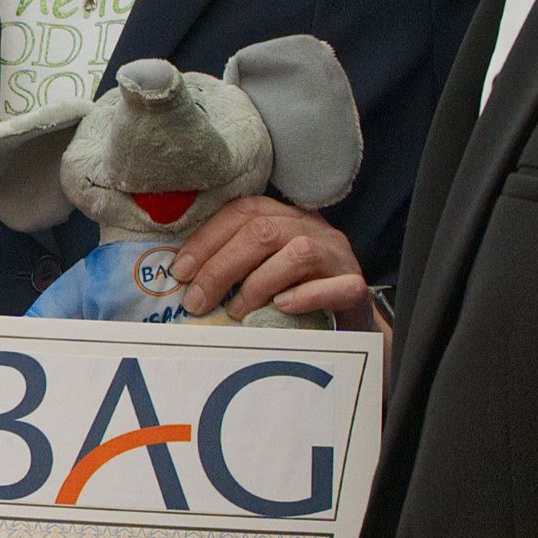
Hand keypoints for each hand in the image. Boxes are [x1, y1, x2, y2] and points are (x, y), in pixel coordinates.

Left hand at [175, 195, 366, 320]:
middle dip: (222, 266)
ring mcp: (338, 257)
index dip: (208, 238)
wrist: (349, 325)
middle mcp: (313, 229)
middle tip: (197, 301)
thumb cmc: (296, 297)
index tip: (181, 271)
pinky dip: (306, 296)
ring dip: (258, 284)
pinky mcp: (356, 288)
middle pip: (264, 232)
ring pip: (299, 253)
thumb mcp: (262, 272)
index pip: (243, 211)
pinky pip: (338, 286)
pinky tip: (282, 307)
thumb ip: (232, 265)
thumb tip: (182, 278)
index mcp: (286, 218)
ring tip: (236, 311)